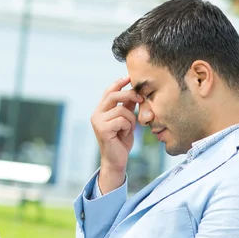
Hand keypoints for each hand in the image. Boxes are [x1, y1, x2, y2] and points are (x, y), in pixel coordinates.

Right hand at [91, 77, 142, 192]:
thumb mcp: (127, 121)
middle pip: (114, 95)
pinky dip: (128, 127)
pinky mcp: (102, 129)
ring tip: (129, 129)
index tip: (130, 77)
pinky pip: (122, 120)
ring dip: (131, 119)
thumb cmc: (121, 141)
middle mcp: (96, 114)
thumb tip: (134, 92)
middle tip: (141, 99)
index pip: (109, 91)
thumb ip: (127, 107)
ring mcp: (97, 121)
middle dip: (130, 95)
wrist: (116, 160)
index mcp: (100, 111)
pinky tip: (124, 134)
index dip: (119, 83)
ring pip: (121, 110)